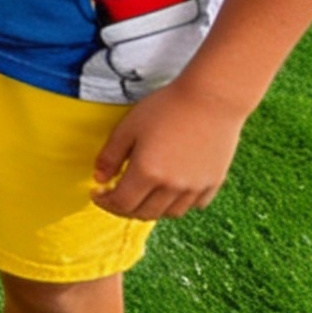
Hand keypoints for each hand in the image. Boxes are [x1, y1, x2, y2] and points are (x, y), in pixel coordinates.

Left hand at [92, 81, 247, 219]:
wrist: (211, 99)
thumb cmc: (166, 107)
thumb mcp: (128, 127)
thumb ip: (110, 156)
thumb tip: (99, 179)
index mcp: (147, 173)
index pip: (121, 203)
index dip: (105, 202)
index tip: (97, 194)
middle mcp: (172, 187)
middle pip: (144, 213)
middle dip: (124, 209)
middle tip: (114, 196)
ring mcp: (195, 187)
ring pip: (169, 213)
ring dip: (150, 209)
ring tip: (141, 194)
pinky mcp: (214, 183)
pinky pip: (193, 205)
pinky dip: (178, 203)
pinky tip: (170, 189)